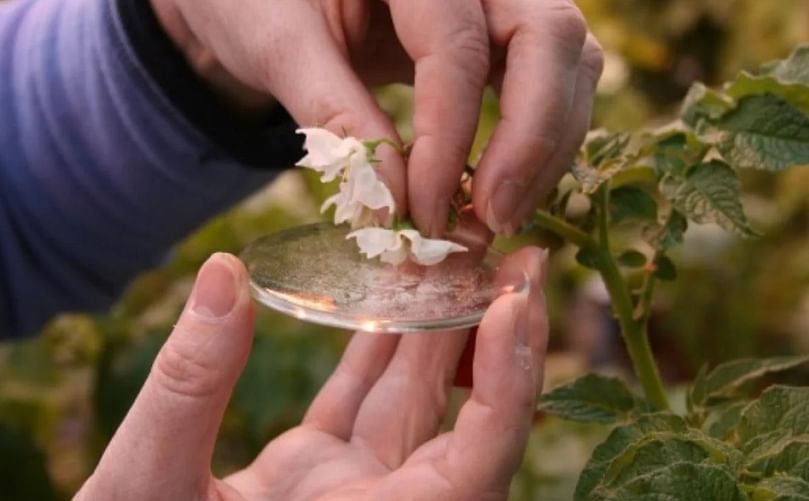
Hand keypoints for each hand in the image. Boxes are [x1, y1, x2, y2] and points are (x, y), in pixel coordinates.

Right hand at [74, 249, 548, 499]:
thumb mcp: (146, 487)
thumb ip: (188, 386)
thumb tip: (223, 272)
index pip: (473, 466)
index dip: (509, 387)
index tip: (515, 305)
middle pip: (462, 421)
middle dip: (493, 335)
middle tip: (516, 254)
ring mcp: (347, 492)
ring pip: (410, 402)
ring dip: (436, 328)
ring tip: (458, 254)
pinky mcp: (315, 475)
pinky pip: (361, 403)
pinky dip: (375, 349)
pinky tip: (387, 295)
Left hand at [151, 0, 603, 235]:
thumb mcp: (275, 41)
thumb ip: (332, 113)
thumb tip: (396, 205)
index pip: (455, 43)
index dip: (449, 136)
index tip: (426, 213)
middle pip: (548, 36)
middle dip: (531, 138)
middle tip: (494, 220)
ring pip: (567, 61)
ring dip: (546, 146)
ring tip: (498, 216)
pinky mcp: (500, 32)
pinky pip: (550, 80)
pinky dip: (537, 140)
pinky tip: (500, 189)